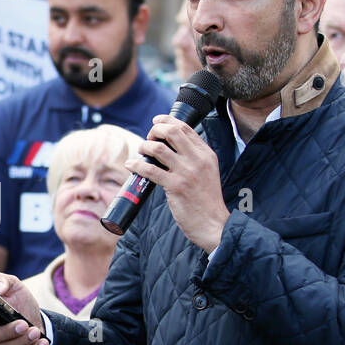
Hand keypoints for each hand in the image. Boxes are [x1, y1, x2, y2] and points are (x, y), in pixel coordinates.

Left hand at [129, 115, 229, 253]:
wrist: (213, 223)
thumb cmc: (206, 200)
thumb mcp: (207, 172)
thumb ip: (193, 158)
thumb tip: (169, 147)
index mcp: (206, 154)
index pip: (185, 127)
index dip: (167, 120)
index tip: (156, 122)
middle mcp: (197, 159)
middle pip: (171, 131)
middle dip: (154, 130)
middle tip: (148, 139)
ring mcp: (186, 172)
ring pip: (158, 148)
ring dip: (144, 147)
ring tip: (141, 152)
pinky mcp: (175, 186)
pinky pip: (150, 170)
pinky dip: (137, 166)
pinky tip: (131, 166)